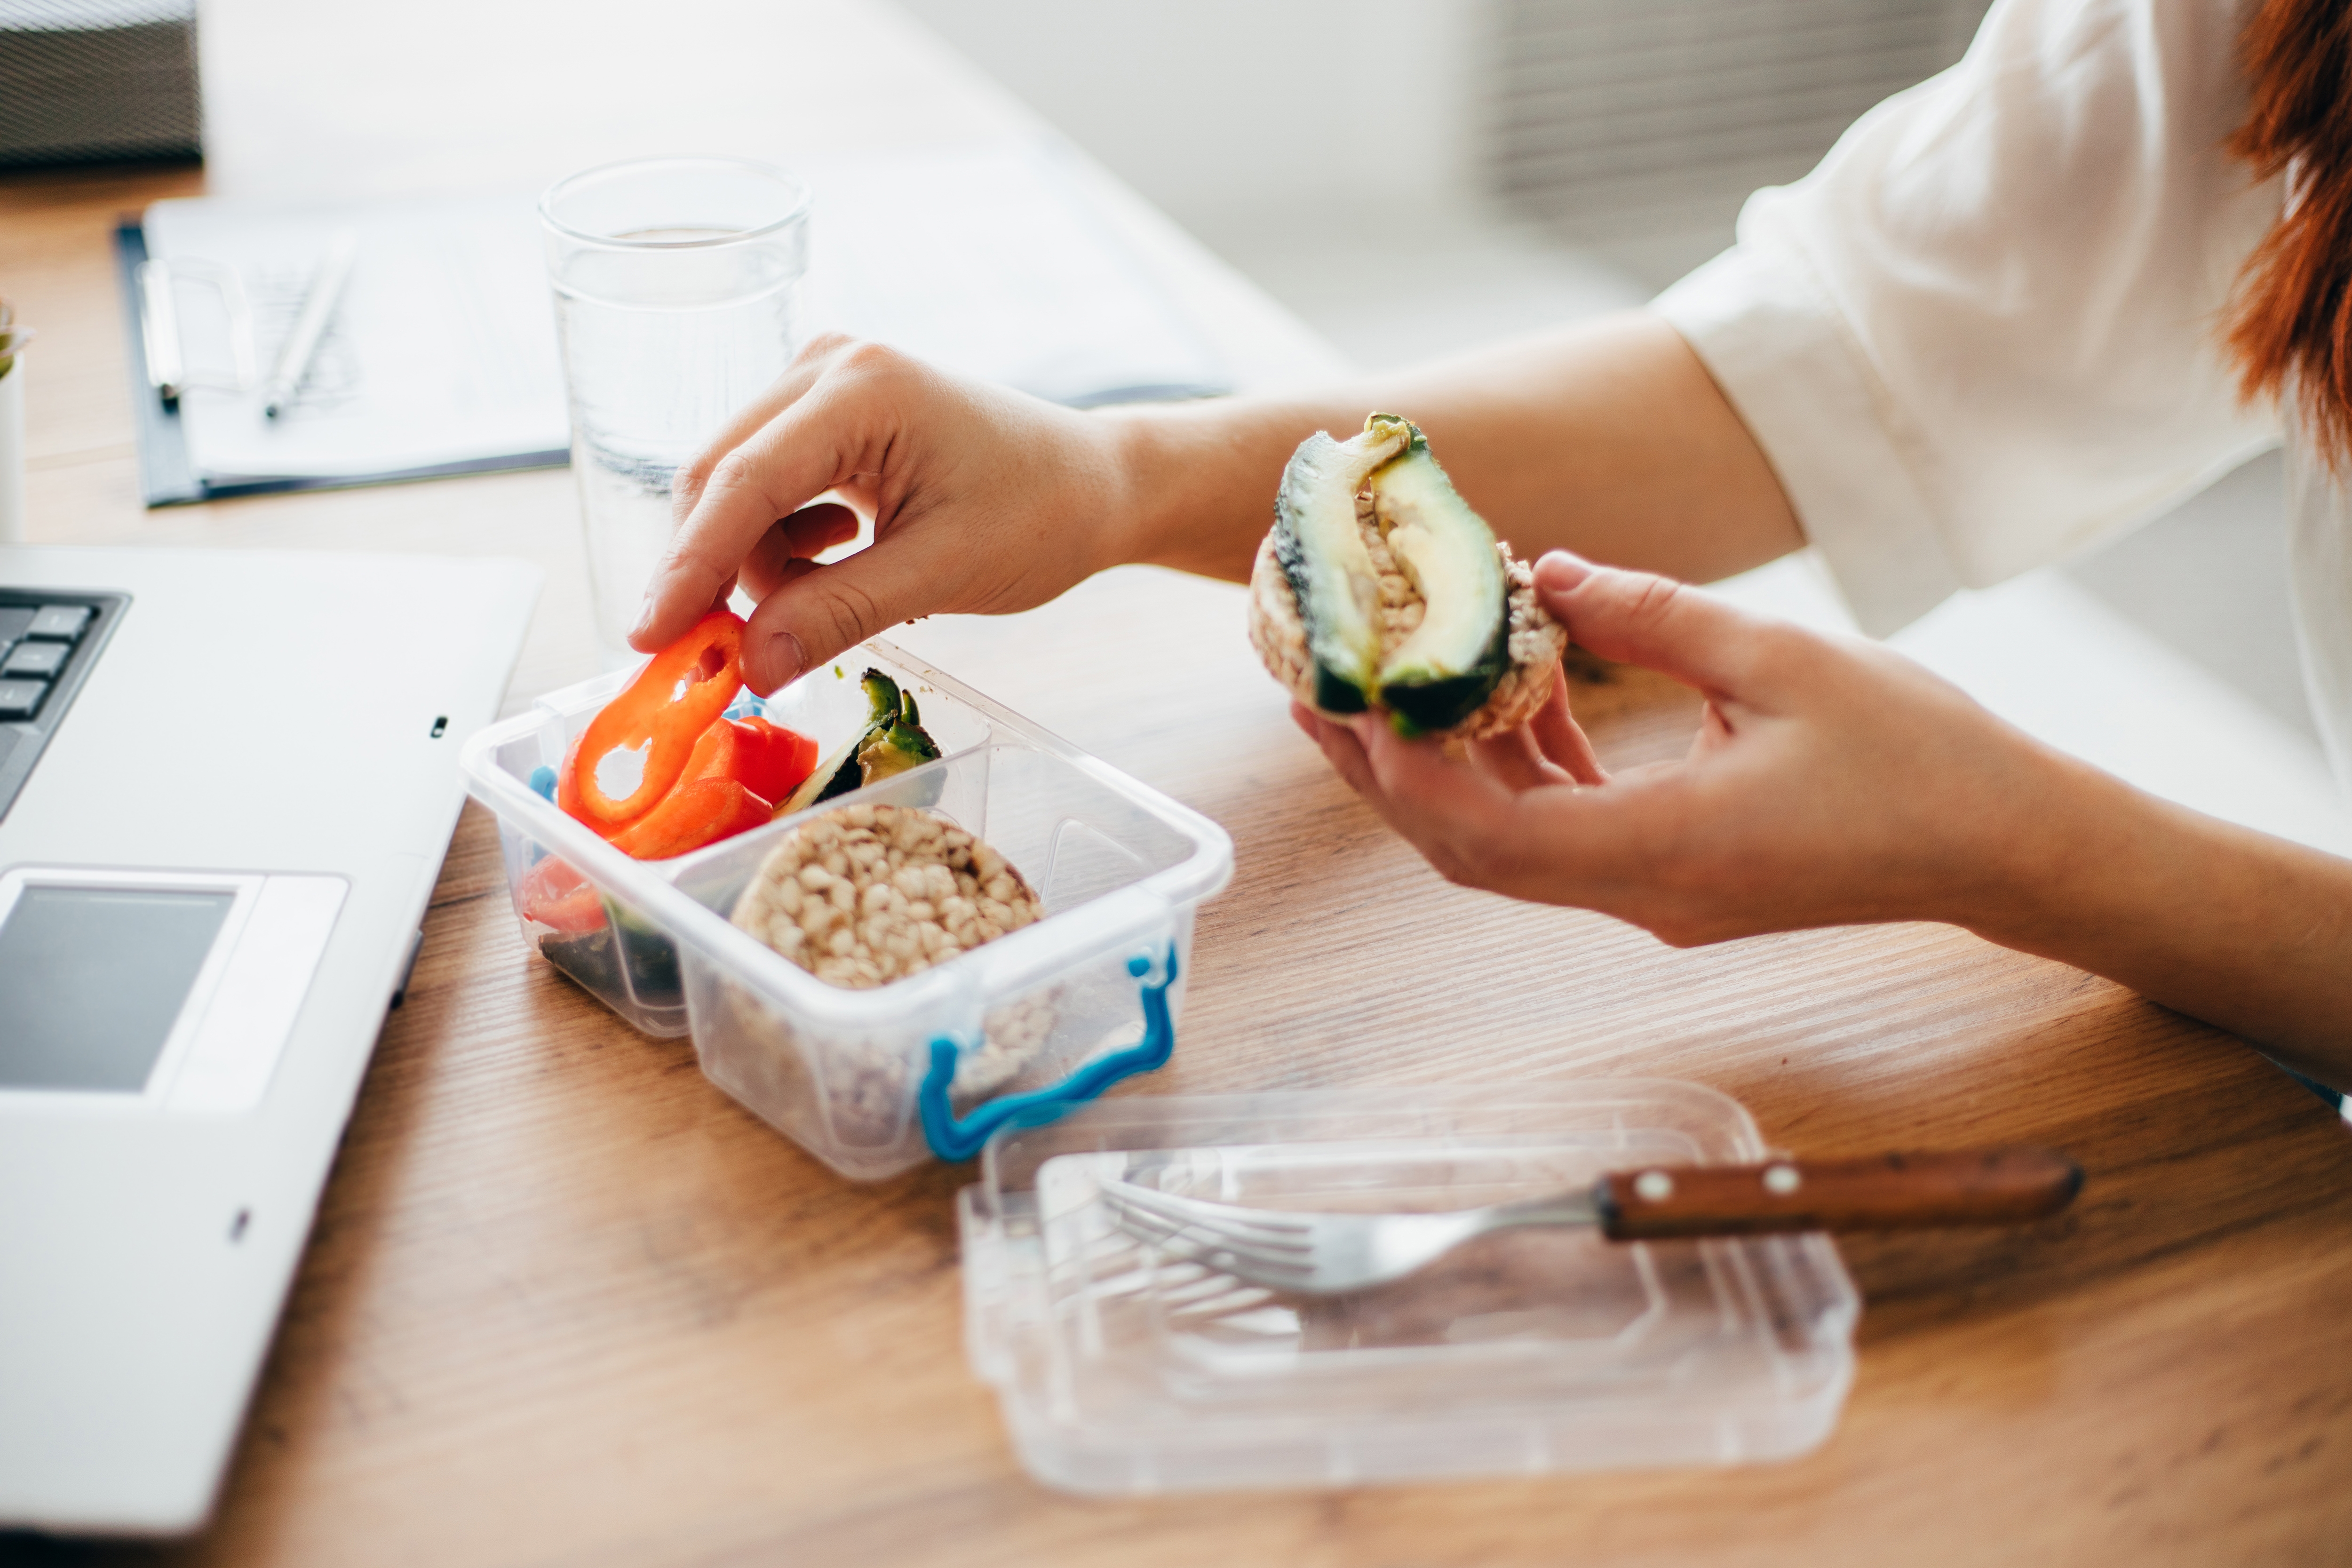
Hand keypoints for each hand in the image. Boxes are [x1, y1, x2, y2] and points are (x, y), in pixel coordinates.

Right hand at [634, 336, 1136, 691]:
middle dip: (714, 571)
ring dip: (762, 564)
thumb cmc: (1041, 516)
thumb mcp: (941, 575)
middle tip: (713, 657)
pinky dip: (786, 545)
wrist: (1095, 484)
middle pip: (722, 478)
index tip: (649, 638)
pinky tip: (844, 557)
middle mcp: (829, 366)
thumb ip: (839, 615)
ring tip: (834, 599)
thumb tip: (750, 666)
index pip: (743, 483)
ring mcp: (824, 382)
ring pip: (739, 490)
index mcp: (863, 388)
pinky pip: (770, 489)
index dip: (690, 567)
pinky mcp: (827, 413)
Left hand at [1295, 551, 2074, 945]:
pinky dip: (1524, 776)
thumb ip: (1651, 615)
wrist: (2004, 847)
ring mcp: (1658, 898)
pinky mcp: (1677, 880)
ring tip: (1385, 691)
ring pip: (1511, 849)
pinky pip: (1567, 838)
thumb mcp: (1783, 660)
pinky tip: (1519, 702)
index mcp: (1665, 848)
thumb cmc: (1917, 756)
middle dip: (1388, 774)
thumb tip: (1543, 572)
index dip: (1403, 772)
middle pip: (1471, 851)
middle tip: (1320, 695)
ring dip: (1447, 773)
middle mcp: (1644, 893)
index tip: (1348, 700)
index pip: (1485, 833)